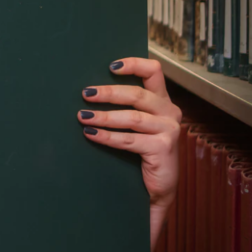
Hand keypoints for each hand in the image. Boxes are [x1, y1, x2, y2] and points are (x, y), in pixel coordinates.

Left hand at [78, 57, 180, 251]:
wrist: (158, 187)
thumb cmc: (141, 151)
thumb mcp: (135, 125)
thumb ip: (123, 106)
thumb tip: (87, 91)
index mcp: (161, 100)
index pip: (153, 72)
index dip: (133, 64)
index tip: (110, 66)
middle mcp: (169, 111)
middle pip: (137, 94)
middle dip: (108, 93)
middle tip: (85, 94)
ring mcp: (169, 130)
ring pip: (133, 117)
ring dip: (104, 116)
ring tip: (82, 116)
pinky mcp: (164, 148)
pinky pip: (130, 140)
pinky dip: (108, 137)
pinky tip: (91, 134)